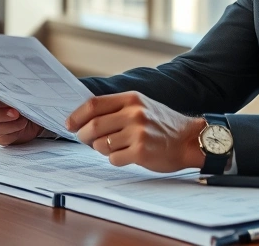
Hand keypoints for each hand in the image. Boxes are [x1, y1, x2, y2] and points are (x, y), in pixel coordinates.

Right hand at [0, 82, 42, 144]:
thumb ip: (13, 76)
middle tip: (13, 110)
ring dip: (5, 123)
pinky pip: (0, 138)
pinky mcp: (1, 135)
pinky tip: (21, 126)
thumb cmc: (30, 91)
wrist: (42, 107)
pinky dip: (11, 132)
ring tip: (20, 117)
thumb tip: (15, 67)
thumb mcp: (22, 81)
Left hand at [66, 92, 205, 172]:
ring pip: (101, 144)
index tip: (70, 124)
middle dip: (84, 136)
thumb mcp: (142, 106)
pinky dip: (116, 159)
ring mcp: (138, 133)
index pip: (94, 104)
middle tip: (86, 140)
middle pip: (93, 126)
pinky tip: (128, 155)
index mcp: (132, 98)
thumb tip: (84, 119)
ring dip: (101, 149)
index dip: (77, 115)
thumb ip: (117, 108)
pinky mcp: (141, 151)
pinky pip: (114, 158)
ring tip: (115, 147)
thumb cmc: (162, 124)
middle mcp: (134, 113)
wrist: (189, 139)